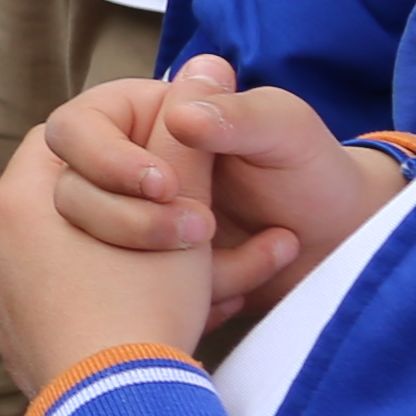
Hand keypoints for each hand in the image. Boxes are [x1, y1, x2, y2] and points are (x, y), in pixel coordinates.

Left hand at [0, 109, 216, 402]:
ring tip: (206, 277)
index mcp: (18, 200)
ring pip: (87, 255)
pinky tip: (176, 317)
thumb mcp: (176, 212)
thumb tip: (201, 68)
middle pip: (80, 197)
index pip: (72, 135)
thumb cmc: (142, 303)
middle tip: (194, 225)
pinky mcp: (30, 341)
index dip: (136, 143)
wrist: (114, 414)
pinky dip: (127, 300)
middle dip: (147, 208)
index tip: (179, 178)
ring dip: (146, 258)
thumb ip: (186, 138)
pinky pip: (81, 303)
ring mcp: (9, 295)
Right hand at [29, 54, 387, 331]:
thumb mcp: (282, 132)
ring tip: (234, 264)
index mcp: (139, 119)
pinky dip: (185, 299)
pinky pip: (135, 295)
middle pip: (73, 196)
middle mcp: (120, 170)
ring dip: (168, 266)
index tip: (162, 185)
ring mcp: (129, 226)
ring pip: (101, 255)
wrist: (342, 245)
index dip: (105, 159)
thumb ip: (235, 116)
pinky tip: (238, 293)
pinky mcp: (146, 276)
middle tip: (201, 232)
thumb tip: (182, 117)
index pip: (75, 130)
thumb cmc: (312, 174)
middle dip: (135, 222)